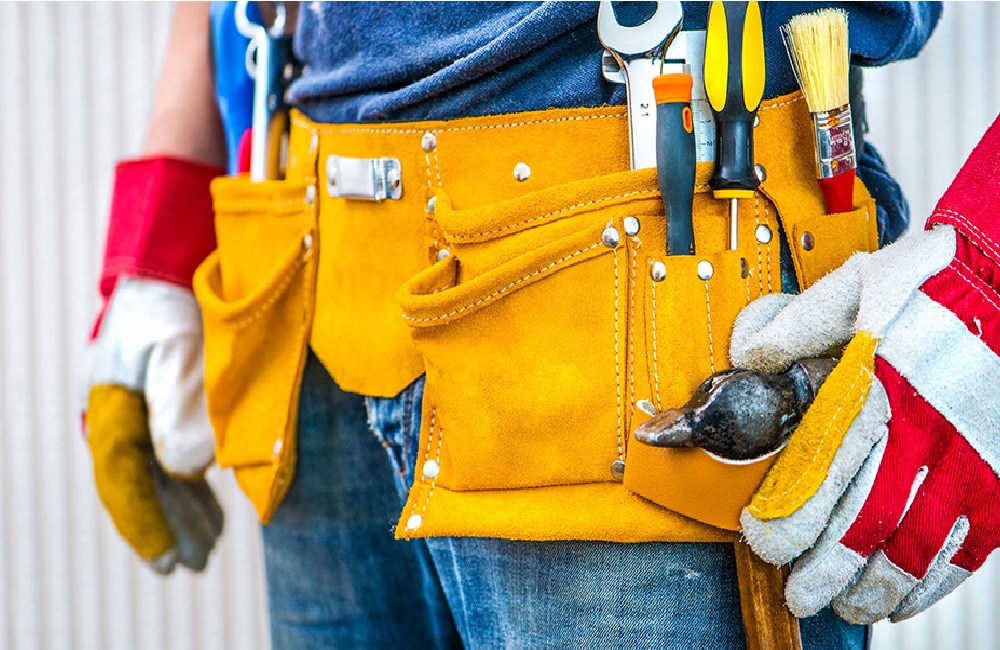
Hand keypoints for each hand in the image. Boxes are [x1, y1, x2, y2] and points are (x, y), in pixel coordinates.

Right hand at [86, 277, 222, 573]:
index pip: (123, 479)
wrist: (176, 264)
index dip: (145, 521)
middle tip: (191, 564)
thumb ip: (181, 406)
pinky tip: (208, 506)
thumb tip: (186, 468)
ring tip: (206, 545)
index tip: (167, 556)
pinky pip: (170, 455)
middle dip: (165, 526)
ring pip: (157, 474)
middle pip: (140, 483)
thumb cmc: (176, 301)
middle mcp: (120, 413)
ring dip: (180, 510)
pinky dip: (189, 485)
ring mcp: (139, 409)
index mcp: (112, 404)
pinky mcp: (164, 403)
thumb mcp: (178, 347)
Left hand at [730, 222, 999, 623]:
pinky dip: (932, 583)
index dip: (788, 515)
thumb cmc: (934, 287)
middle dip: (823, 567)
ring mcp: (968, 462)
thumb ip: (796, 325)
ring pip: (914, 547)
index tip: (762, 537)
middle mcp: (923, 432)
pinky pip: (967, 548)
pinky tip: (903, 599)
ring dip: (872, 585)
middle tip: (796, 591)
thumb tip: (746, 357)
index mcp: (877, 388)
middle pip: (864, 521)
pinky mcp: (999, 479)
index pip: (822, 470)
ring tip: (841, 605)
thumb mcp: (856, 286)